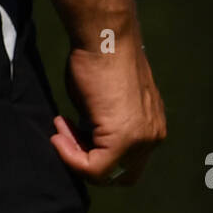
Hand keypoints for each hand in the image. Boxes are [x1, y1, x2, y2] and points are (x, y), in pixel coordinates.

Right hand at [49, 21, 165, 184]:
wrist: (104, 39)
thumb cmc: (100, 60)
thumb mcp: (106, 104)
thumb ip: (105, 129)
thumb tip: (89, 146)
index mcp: (153, 127)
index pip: (125, 163)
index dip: (93, 154)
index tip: (69, 129)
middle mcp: (153, 137)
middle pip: (120, 174)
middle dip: (89, 161)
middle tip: (67, 135)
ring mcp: (143, 140)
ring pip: (107, 173)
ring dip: (77, 156)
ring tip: (61, 128)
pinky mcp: (125, 139)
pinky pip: (95, 168)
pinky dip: (72, 157)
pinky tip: (59, 134)